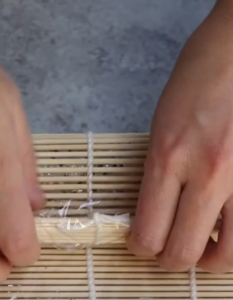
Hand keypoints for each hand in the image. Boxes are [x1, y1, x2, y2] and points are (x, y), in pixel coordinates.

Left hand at [127, 0, 232, 272]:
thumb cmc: (194, 80)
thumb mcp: (161, 126)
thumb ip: (158, 172)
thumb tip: (155, 208)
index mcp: (167, 157)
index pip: (148, 230)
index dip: (140, 248)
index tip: (139, 245)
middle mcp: (207, 173)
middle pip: (183, 252)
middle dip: (169, 261)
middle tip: (164, 255)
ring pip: (228, 255)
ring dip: (208, 258)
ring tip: (199, 247)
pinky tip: (225, 228)